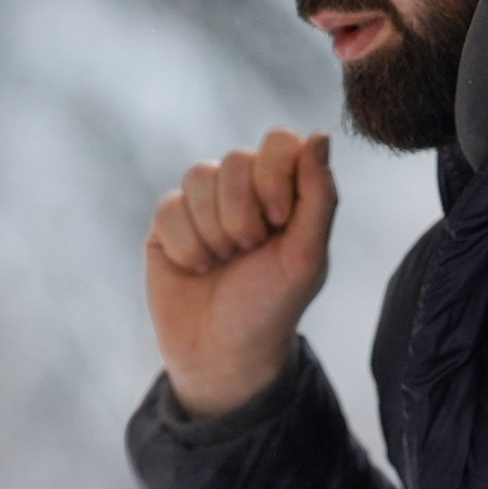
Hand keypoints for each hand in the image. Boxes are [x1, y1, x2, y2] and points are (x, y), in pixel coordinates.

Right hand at [145, 128, 337, 418]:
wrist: (222, 353)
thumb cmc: (271, 307)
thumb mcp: (306, 257)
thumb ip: (319, 195)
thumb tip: (320, 135)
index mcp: (285, 191)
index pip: (279, 141)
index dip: (274, 175)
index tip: (278, 221)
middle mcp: (244, 190)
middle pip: (235, 159)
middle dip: (241, 213)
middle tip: (248, 251)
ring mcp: (203, 204)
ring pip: (198, 176)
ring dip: (212, 230)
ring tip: (222, 262)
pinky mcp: (167, 222)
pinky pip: (169, 207)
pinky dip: (185, 245)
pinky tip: (195, 269)